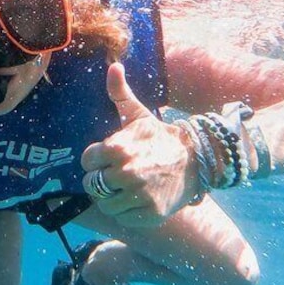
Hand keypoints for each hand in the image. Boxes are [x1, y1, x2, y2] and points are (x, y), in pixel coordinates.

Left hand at [81, 63, 196, 226]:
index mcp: (117, 148)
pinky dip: (129, 212)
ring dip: (113, 198)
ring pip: (106, 204)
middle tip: (118, 175)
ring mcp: (138, 195)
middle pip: (92, 185)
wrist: (196, 161)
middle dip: (102, 180)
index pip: (87, 162)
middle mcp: (126, 172)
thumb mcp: (139, 116)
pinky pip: (123, 218)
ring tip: (128, 187)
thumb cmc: (160, 138)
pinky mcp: (149, 213)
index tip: (110, 159)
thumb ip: (120, 94)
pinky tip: (139, 199)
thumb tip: (113, 66)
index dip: (97, 161)